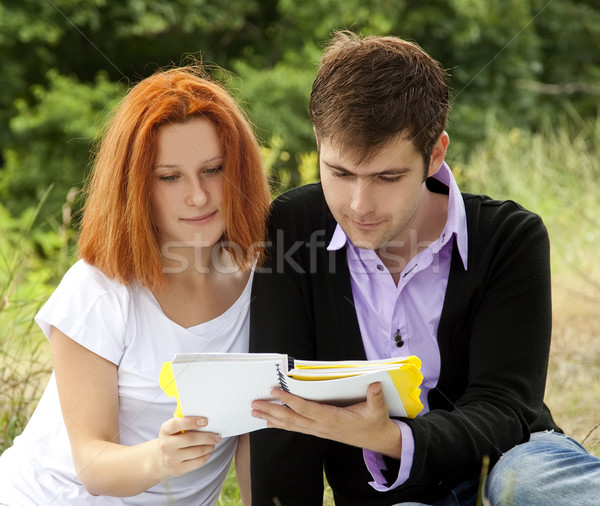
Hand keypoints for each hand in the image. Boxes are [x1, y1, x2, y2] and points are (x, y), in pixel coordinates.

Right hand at [155, 416, 220, 477]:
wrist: (161, 458)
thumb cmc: (174, 438)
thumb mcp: (174, 429)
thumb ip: (186, 422)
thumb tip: (207, 421)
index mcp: (165, 430)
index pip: (176, 424)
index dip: (191, 422)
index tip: (206, 421)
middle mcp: (166, 445)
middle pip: (190, 439)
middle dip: (207, 437)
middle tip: (217, 436)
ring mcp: (171, 459)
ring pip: (197, 451)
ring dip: (209, 446)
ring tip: (214, 442)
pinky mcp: (178, 469)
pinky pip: (198, 462)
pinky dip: (207, 455)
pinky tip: (208, 451)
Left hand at [251, 382, 401, 457]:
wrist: (377, 439)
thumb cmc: (375, 422)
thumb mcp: (378, 410)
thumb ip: (375, 397)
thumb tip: (375, 385)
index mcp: (333, 419)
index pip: (306, 409)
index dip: (289, 400)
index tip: (275, 390)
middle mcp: (322, 427)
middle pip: (292, 419)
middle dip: (272, 411)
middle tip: (254, 404)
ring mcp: (319, 430)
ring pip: (291, 425)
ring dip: (272, 418)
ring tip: (255, 412)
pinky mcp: (318, 431)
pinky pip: (296, 428)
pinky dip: (281, 425)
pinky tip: (269, 423)